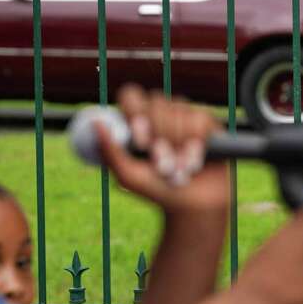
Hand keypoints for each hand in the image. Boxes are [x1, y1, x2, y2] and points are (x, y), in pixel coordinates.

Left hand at [95, 83, 228, 213]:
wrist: (192, 207)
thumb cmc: (157, 191)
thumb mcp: (128, 176)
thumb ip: (111, 151)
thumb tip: (96, 123)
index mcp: (137, 121)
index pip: (131, 96)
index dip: (135, 112)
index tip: (140, 142)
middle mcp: (160, 114)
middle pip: (157, 103)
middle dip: (160, 138)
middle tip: (162, 166)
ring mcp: (184, 116)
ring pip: (179, 114)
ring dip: (178, 148)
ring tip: (178, 172)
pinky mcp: (206, 123)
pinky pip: (199, 122)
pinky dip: (194, 147)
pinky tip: (194, 164)